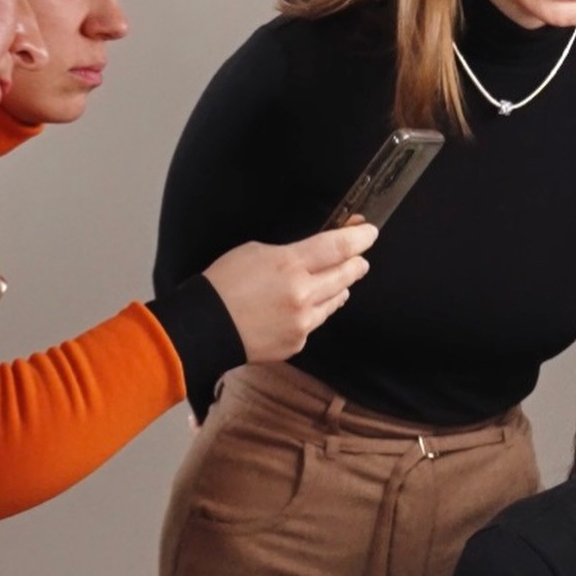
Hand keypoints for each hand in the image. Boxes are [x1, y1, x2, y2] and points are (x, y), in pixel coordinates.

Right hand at [203, 222, 377, 362]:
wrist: (205, 327)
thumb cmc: (224, 284)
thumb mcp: (256, 251)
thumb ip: (292, 253)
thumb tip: (317, 254)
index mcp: (290, 265)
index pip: (338, 247)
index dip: (359, 237)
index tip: (370, 232)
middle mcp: (303, 294)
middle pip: (346, 274)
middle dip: (356, 264)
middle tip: (359, 259)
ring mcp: (303, 322)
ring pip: (336, 300)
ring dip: (338, 288)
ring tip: (336, 281)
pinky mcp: (298, 343)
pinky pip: (317, 322)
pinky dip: (316, 311)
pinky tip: (303, 307)